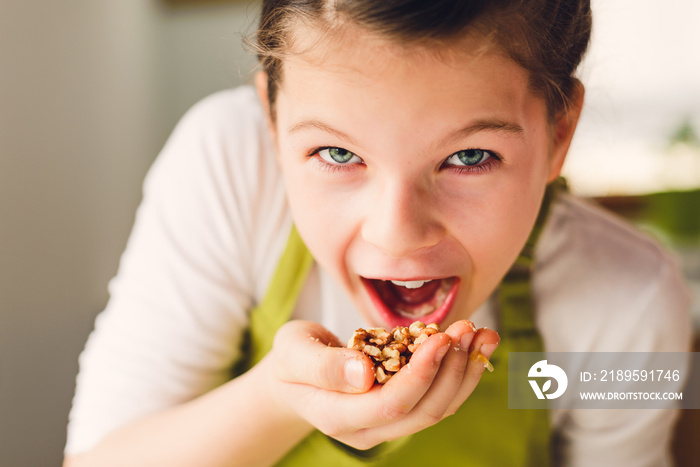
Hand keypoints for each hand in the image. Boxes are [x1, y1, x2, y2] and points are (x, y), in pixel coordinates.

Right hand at [261, 319, 498, 449]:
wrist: (296, 375)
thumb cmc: (292, 358)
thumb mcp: (292, 350)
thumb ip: (322, 364)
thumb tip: (364, 372)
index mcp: (337, 416)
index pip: (391, 404)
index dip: (421, 373)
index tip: (440, 337)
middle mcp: (367, 430)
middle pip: (424, 411)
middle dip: (452, 369)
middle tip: (468, 328)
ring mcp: (387, 425)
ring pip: (439, 408)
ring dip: (465, 371)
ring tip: (482, 333)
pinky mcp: (403, 411)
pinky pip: (439, 399)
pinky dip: (460, 372)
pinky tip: (473, 344)